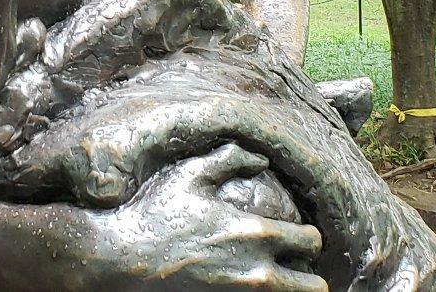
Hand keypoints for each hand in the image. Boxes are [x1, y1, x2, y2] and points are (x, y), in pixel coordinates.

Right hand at [85, 144, 324, 291]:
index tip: (297, 236)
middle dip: (307, 273)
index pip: (312, 241)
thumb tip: (260, 158)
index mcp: (255, 233)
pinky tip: (246, 287)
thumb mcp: (188, 176)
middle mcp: (258, 272)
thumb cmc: (154, 213)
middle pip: (315, 286)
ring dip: (290, 290)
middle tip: (292, 266)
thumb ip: (229, 159)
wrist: (120, 257)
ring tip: (276, 281)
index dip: (309, 238)